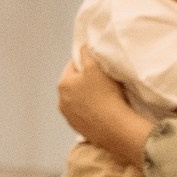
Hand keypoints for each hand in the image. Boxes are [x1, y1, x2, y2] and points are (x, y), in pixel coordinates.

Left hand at [58, 50, 148, 164]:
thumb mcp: (95, 67)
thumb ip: (86, 54)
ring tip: (104, 97)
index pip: (72, 66)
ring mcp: (69, 117)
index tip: (98, 66)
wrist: (114, 126)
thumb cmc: (105, 94)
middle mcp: (61, 101)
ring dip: (87, 97)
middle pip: (74, 84)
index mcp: (63, 84)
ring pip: (78, 100)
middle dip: (85, 81)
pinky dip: (90, 111)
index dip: (85, 63)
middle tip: (102, 81)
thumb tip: (81, 46)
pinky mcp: (78, 129)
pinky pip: (84, 115)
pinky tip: (103, 111)